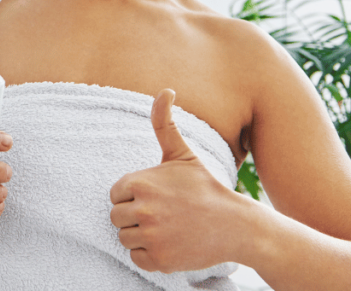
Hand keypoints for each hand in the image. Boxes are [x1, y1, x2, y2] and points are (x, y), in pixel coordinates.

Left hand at [109, 89, 240, 272]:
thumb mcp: (182, 153)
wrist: (235, 224)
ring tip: (166, 227)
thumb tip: (166, 90)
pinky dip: (149, 254)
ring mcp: (151, 237)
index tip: (155, 196)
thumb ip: (164, 123)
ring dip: (141, 235)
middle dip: (135, 216)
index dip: (132, 195)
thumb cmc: (204, 186)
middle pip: (116, 218)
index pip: (115, 194)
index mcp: (140, 183)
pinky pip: (136, 258)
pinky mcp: (160, 260)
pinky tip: (169, 242)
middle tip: (162, 213)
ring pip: (125, 238)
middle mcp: (143, 210)